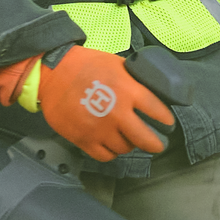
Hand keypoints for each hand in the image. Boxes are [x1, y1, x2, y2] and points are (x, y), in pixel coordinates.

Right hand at [24, 45, 173, 161]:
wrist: (52, 73)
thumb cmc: (85, 64)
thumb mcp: (116, 64)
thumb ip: (133, 79)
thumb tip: (149, 89)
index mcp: (128, 91)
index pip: (157, 112)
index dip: (165, 120)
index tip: (167, 124)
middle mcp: (117, 114)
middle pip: (146, 140)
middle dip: (156, 144)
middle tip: (157, 144)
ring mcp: (100, 129)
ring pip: (124, 149)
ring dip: (128, 145)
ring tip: (127, 139)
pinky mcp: (83, 140)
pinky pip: (105, 156)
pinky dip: (110, 152)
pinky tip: (111, 145)